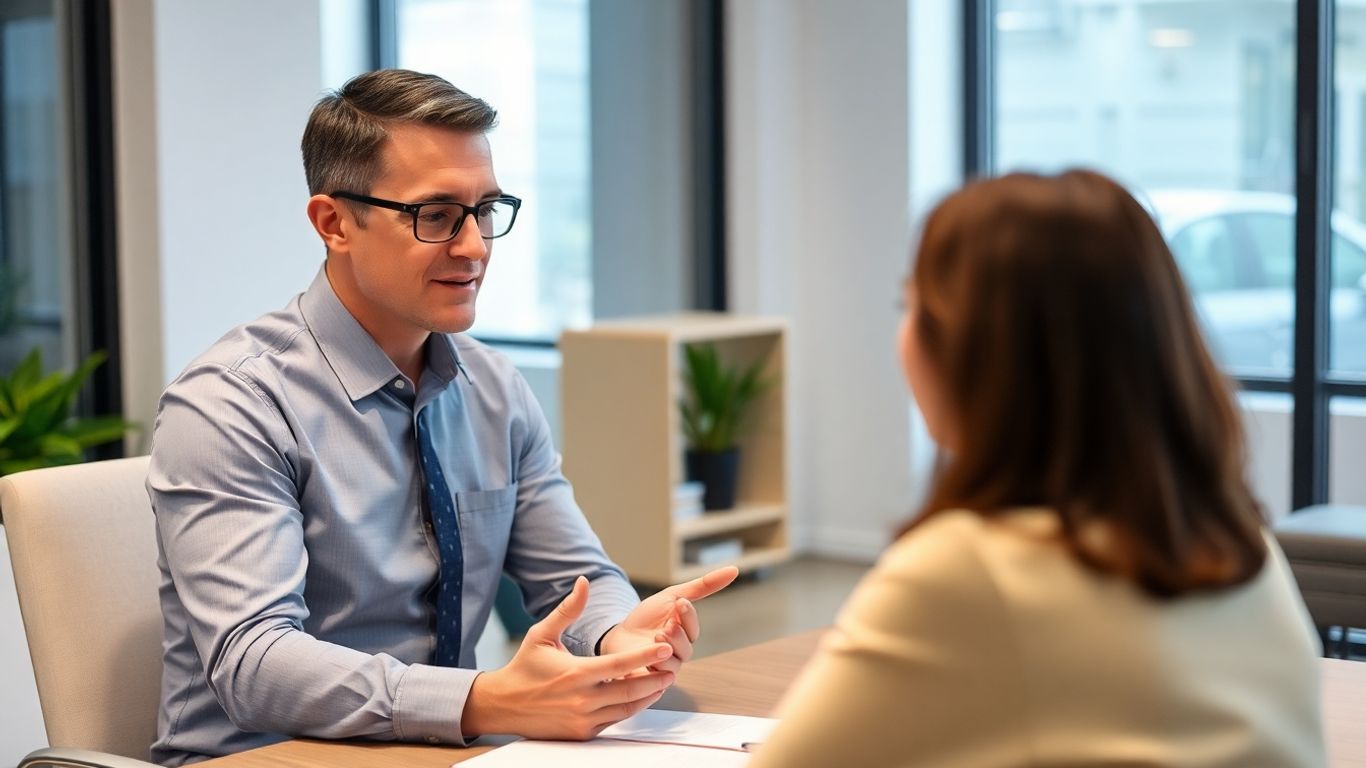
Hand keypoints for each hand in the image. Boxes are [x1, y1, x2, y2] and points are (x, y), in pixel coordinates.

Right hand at [462, 576, 674, 740]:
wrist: (503, 705)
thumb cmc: (525, 666)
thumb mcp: (542, 634)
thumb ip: (568, 609)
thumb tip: (584, 581)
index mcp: (576, 673)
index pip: (620, 666)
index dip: (646, 656)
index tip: (665, 647)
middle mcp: (582, 699)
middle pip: (631, 691)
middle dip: (655, 679)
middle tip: (672, 667)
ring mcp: (584, 719)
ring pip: (627, 709)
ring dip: (647, 696)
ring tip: (662, 682)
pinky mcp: (583, 733)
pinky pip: (615, 721)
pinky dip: (629, 709)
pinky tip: (640, 697)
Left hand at [599, 566, 739, 673]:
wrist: (618, 634)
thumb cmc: (646, 617)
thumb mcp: (671, 596)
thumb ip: (703, 586)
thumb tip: (735, 569)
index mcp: (685, 633)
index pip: (693, 627)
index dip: (689, 616)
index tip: (680, 603)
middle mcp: (679, 653)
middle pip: (686, 649)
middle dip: (678, 636)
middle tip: (667, 626)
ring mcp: (666, 668)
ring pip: (674, 665)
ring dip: (666, 651)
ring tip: (656, 638)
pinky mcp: (651, 681)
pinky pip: (659, 679)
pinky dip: (654, 667)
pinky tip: (647, 659)